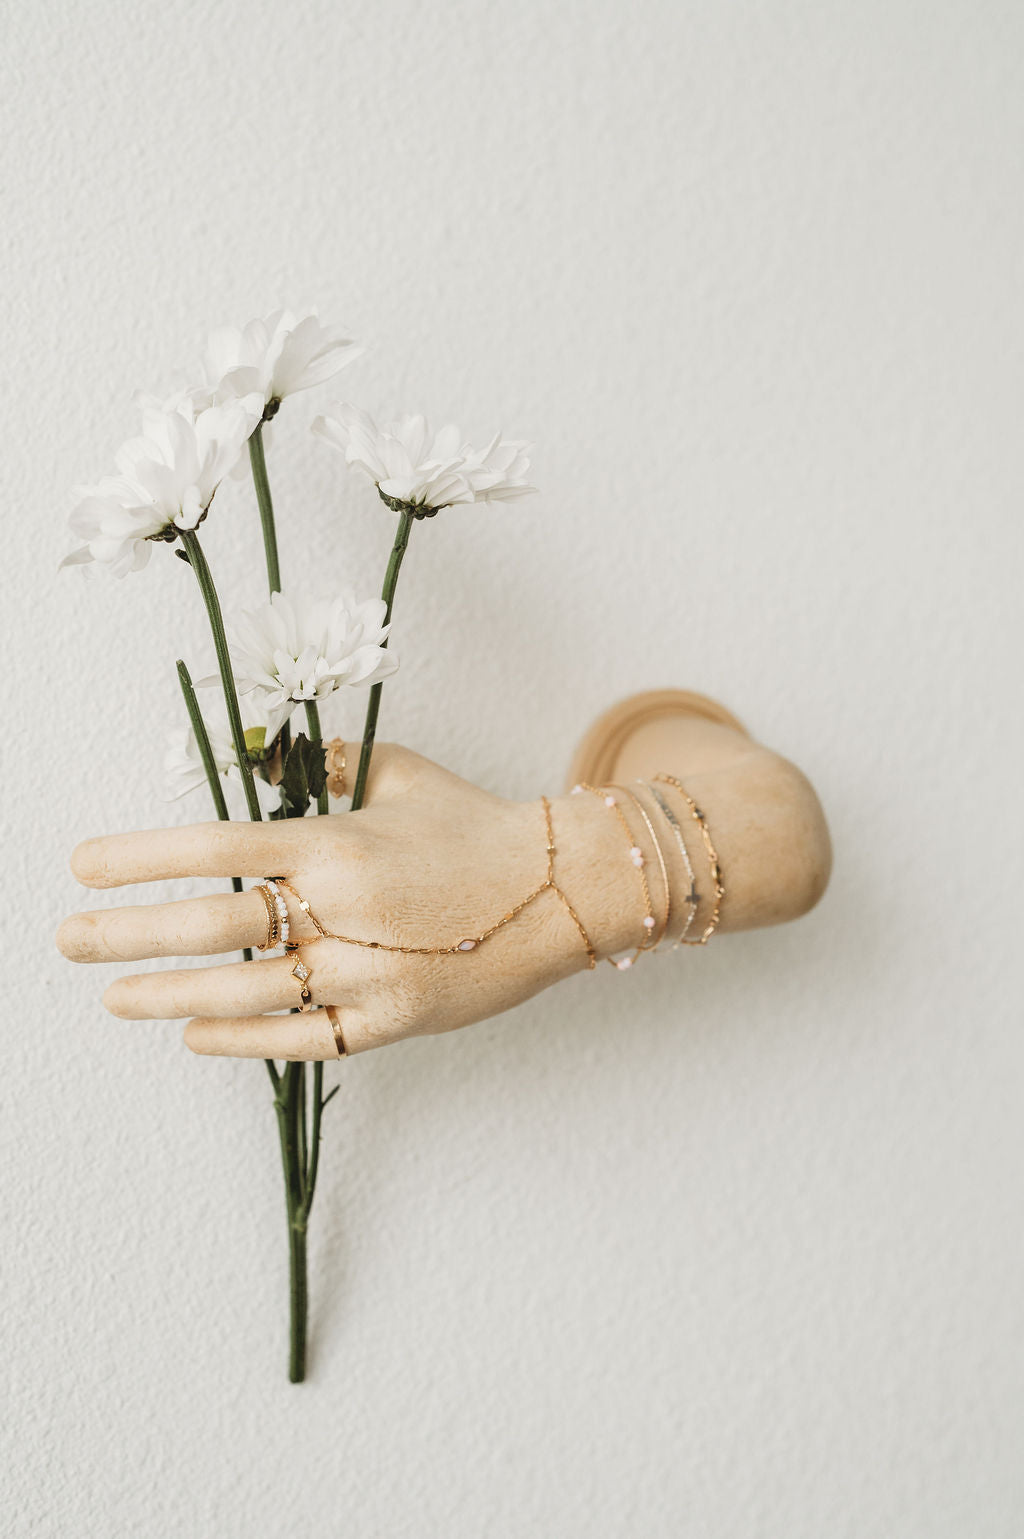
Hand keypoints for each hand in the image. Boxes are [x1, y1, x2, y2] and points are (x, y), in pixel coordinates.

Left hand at [56, 745, 631, 1058]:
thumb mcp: (402, 775)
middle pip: (214, 924)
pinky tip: (194, 1034)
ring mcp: (366, 971)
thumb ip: (330, 764)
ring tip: (115, 996)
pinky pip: (301, 1040)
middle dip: (128, 933)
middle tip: (70, 938)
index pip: (217, 845)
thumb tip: (265, 756)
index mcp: (337, 841)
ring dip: (169, 993)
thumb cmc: (476, 825)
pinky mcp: (391, 1021)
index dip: (142, 858)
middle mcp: (341, 908)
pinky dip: (241, 1040)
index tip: (84, 866)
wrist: (561, 888)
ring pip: (245, 991)